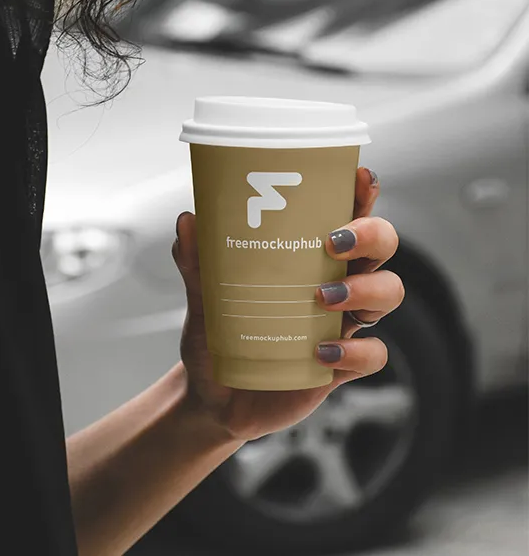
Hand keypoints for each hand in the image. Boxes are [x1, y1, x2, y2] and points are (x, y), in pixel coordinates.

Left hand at [175, 167, 403, 441]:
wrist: (213, 398)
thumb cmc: (218, 338)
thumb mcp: (202, 297)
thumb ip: (195, 261)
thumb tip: (187, 220)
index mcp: (308, 259)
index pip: (347, 217)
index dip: (362, 196)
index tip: (360, 178)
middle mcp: (335, 285)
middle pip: (381, 249)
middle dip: (371, 237)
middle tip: (333, 243)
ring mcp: (343, 325)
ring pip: (389, 294)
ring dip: (365, 290)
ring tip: (322, 298)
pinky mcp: (341, 366)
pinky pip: (373, 354)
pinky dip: (354, 351)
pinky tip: (320, 352)